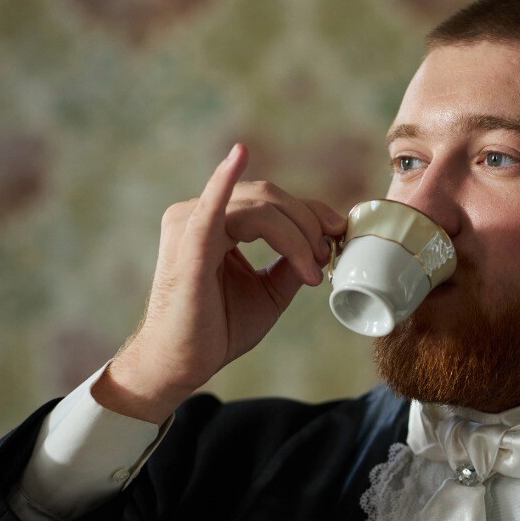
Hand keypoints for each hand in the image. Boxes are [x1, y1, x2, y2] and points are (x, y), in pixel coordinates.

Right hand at [95, 144, 346, 422]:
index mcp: (215, 222)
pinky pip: (212, 208)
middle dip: (308, 224)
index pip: (271, 201)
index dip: (309, 213)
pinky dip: (225, 181)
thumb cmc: (217, 329)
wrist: (182, 364)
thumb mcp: (268, 291)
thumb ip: (290, 263)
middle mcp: (199, 214)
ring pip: (259, 207)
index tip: (337, 236)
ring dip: (297, 234)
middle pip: (269, 197)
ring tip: (313, 267)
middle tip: (327, 256)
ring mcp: (190, 225)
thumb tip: (322, 246)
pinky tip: (239, 156)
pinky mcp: (189, 245)